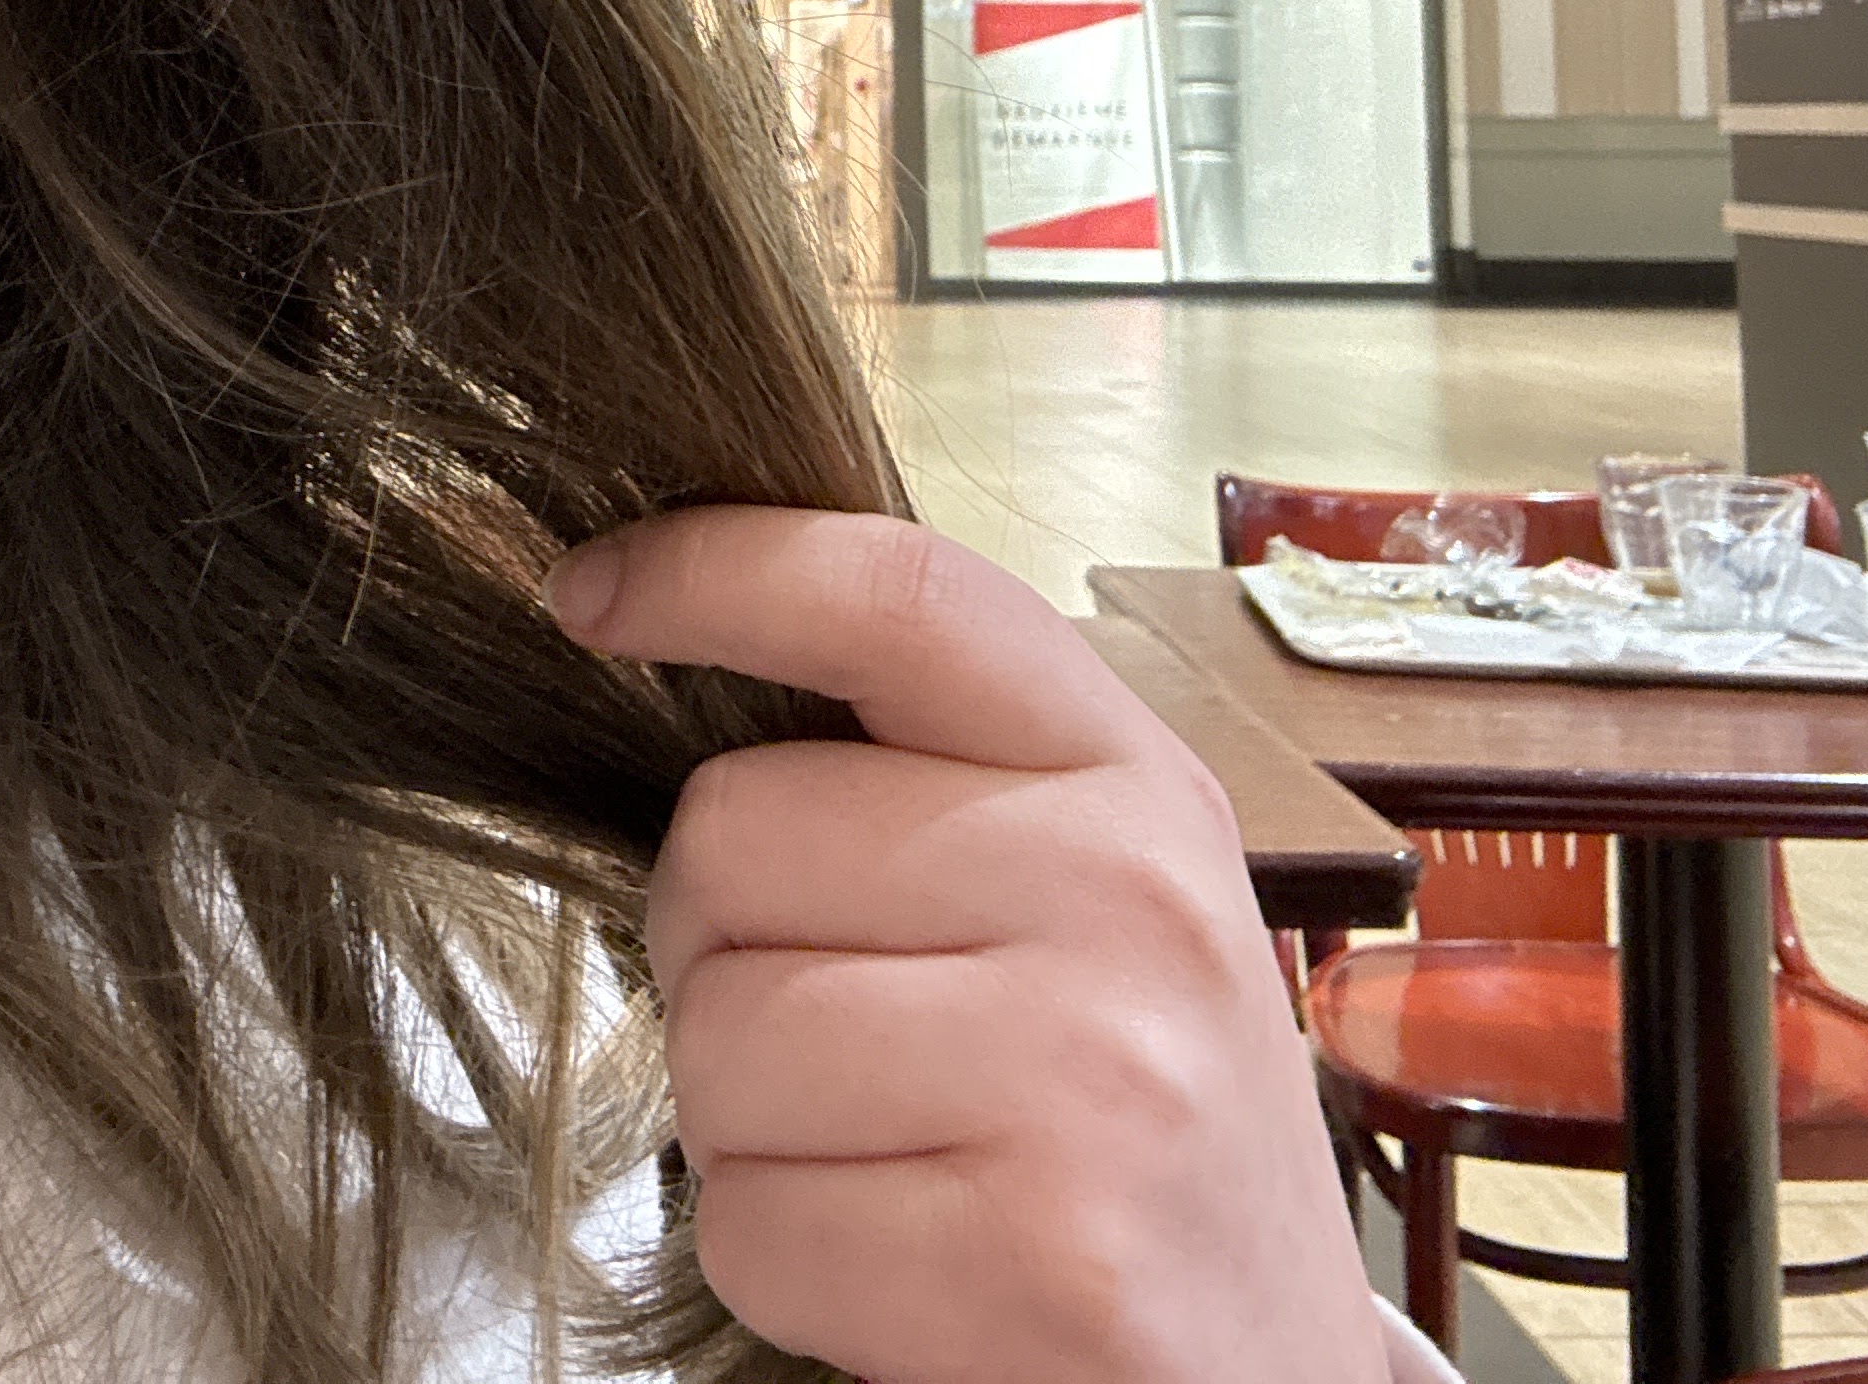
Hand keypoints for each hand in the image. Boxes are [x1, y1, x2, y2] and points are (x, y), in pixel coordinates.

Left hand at [544, 507, 1383, 1382]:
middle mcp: (1126, 901)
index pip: (900, 598)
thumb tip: (678, 659)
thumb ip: (935, 784)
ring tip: (888, 1160)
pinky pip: (749, 1225)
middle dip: (718, 949)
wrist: (1275, 1383)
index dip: (718, 565)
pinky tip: (904, 1267)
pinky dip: (783, 1264)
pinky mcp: (1037, 1261)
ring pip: (716, 1041)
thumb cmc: (1143, 1135)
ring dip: (747, 1128)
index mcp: (1134, 786)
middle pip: (732, 834)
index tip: (592, 589)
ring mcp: (1090, 1079)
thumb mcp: (1099, 906)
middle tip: (835, 1034)